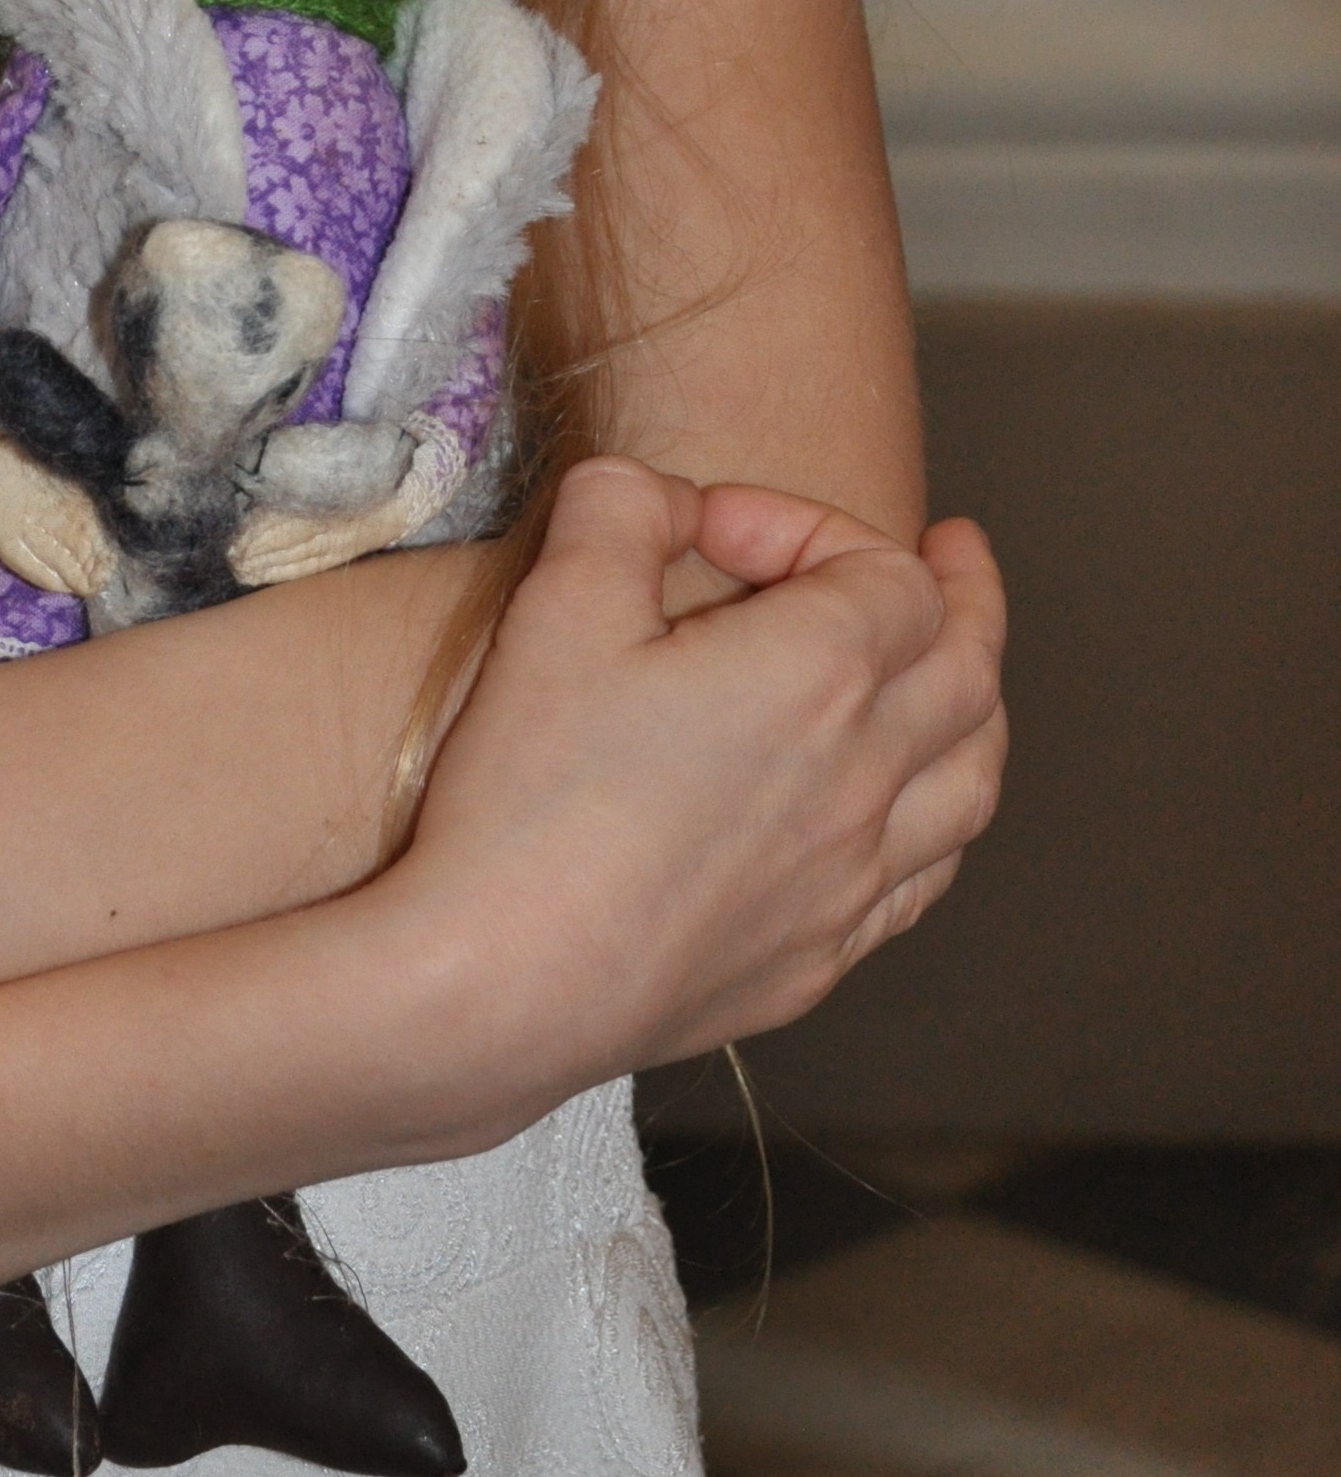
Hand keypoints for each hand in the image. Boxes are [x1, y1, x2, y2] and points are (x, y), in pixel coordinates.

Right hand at [403, 456, 1005, 1090]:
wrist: (501, 982)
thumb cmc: (530, 793)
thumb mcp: (556, 605)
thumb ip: (621, 509)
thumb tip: (661, 494)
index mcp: (820, 674)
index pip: (888, 571)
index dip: (811, 525)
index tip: (709, 531)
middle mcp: (867, 777)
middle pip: (970, 670)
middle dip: (967, 597)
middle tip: (955, 554)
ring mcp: (854, 879)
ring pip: (972, 781)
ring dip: (976, 709)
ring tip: (960, 676)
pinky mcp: (819, 958)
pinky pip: (922, 878)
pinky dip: (934, 821)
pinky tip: (901, 817)